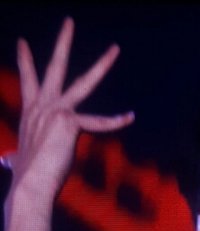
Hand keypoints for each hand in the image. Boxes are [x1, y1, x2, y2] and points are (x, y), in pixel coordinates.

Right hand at [8, 16, 133, 201]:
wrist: (29, 182)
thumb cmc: (28, 177)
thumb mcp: (24, 157)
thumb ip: (23, 153)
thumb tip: (12, 163)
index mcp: (31, 112)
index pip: (28, 81)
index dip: (26, 62)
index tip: (23, 43)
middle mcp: (42, 105)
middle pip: (55, 67)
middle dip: (63, 42)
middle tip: (70, 21)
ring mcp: (57, 110)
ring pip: (84, 83)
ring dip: (102, 65)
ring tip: (115, 50)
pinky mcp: (70, 122)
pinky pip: (99, 122)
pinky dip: (115, 121)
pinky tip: (130, 116)